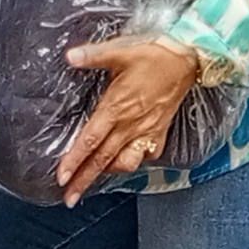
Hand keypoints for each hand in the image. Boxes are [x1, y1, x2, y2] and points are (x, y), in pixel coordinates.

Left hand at [54, 35, 206, 200]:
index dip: (75, 160)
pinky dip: (132, 161)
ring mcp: (146, 131)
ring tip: (94, 178)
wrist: (187, 60)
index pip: (90, 140)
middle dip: (84, 180)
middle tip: (70, 198)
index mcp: (116, 107)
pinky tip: (124, 160)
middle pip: (103, 159)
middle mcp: (130, 124)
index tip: (62, 178)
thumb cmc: (154, 55)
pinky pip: (144, 155)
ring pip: (125, 162)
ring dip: (108, 172)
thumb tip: (70, 55)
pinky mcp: (159, 132)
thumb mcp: (120, 51)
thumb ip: (92, 55)